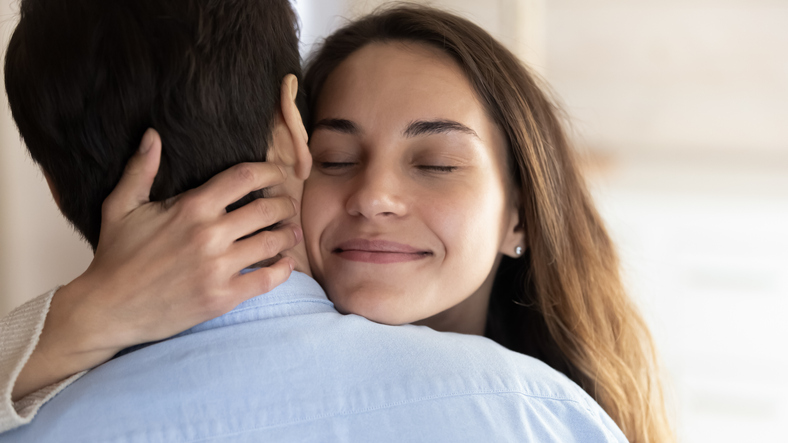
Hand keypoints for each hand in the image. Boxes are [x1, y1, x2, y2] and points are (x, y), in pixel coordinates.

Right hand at [13, 129, 300, 399]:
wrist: (108, 310)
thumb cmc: (115, 256)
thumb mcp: (120, 207)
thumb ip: (141, 169)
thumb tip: (152, 135)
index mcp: (191, 208)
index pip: (245, 177)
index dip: (270, 171)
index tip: (279, 173)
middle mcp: (210, 235)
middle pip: (266, 210)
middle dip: (285, 204)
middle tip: (290, 205)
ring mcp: (218, 268)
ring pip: (271, 243)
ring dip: (288, 235)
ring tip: (293, 231)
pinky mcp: (222, 297)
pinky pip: (267, 279)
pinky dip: (283, 269)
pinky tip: (286, 263)